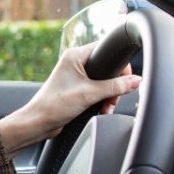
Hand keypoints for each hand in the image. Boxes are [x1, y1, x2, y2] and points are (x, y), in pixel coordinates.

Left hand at [0, 43, 141, 153]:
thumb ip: (115, 87)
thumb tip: (135, 81)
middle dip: (114, 86)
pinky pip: (97, 91)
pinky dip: (102, 100)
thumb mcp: (89, 94)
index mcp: (75, 56)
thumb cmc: (54, 105)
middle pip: (107, 68)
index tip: (126, 79)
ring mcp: (76, 77)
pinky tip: (101, 109)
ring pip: (104, 82)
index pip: (105, 50)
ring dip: (109, 96)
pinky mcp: (77, 89)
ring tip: (106, 107)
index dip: (119, 65)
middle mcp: (75, 63)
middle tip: (113, 98)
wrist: (38, 123)